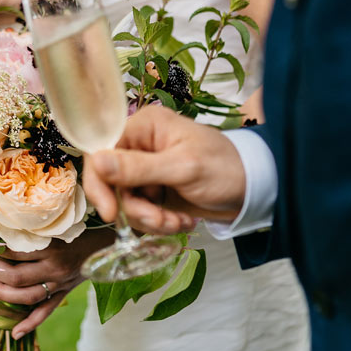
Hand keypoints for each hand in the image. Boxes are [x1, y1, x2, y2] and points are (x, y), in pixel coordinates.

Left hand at [0, 230, 113, 337]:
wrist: (105, 245)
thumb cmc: (77, 231)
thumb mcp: (55, 228)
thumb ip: (33, 234)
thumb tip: (2, 236)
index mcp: (51, 248)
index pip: (16, 253)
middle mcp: (54, 268)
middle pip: (17, 277)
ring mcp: (59, 285)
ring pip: (26, 297)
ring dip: (3, 293)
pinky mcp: (63, 294)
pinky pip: (45, 312)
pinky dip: (30, 324)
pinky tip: (15, 334)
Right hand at [83, 105, 247, 234]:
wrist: (254, 190)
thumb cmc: (225, 168)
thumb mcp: (183, 168)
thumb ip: (139, 167)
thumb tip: (96, 161)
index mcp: (143, 127)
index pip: (101, 153)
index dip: (101, 185)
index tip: (111, 213)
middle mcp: (140, 146)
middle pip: (111, 184)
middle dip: (135, 209)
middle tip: (162, 222)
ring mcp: (146, 170)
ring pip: (125, 203)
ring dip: (149, 220)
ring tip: (178, 223)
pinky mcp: (154, 191)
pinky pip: (140, 212)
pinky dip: (158, 223)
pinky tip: (182, 221)